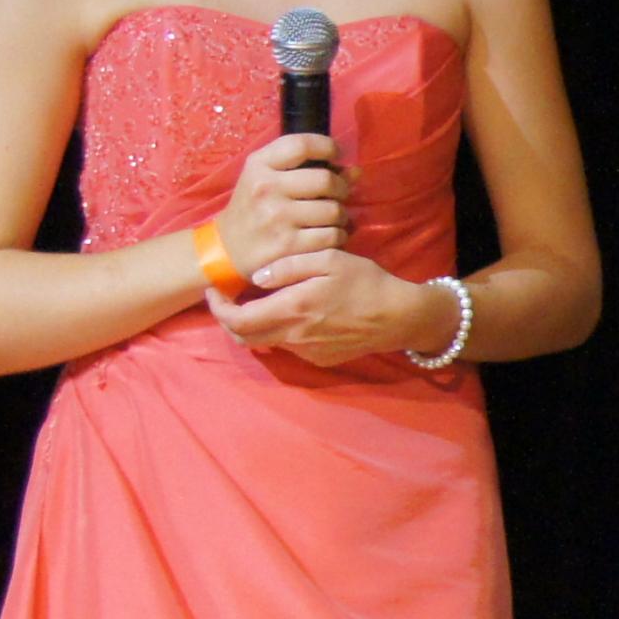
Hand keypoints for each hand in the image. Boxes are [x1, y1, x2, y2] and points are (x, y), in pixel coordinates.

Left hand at [212, 248, 431, 367]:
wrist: (401, 317)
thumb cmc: (367, 282)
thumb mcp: (331, 259)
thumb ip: (289, 266)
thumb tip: (257, 277)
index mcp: (294, 308)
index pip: (237, 319)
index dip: (218, 307)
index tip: (216, 290)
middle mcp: (295, 335)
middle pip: (243, 338)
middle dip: (227, 320)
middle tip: (229, 299)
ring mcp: (306, 351)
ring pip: (264, 342)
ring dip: (254, 325)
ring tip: (261, 302)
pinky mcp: (319, 359)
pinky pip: (288, 346)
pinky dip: (278, 331)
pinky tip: (293, 314)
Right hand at [216, 131, 346, 273]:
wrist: (228, 248)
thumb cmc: (254, 207)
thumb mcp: (268, 178)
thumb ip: (307, 168)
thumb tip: (356, 172)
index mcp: (259, 166)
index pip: (302, 145)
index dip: (328, 146)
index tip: (335, 155)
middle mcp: (266, 188)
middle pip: (326, 179)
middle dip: (341, 188)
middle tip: (337, 195)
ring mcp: (276, 218)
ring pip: (334, 211)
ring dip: (341, 216)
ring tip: (332, 218)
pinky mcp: (288, 246)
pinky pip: (332, 237)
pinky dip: (338, 236)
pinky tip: (328, 236)